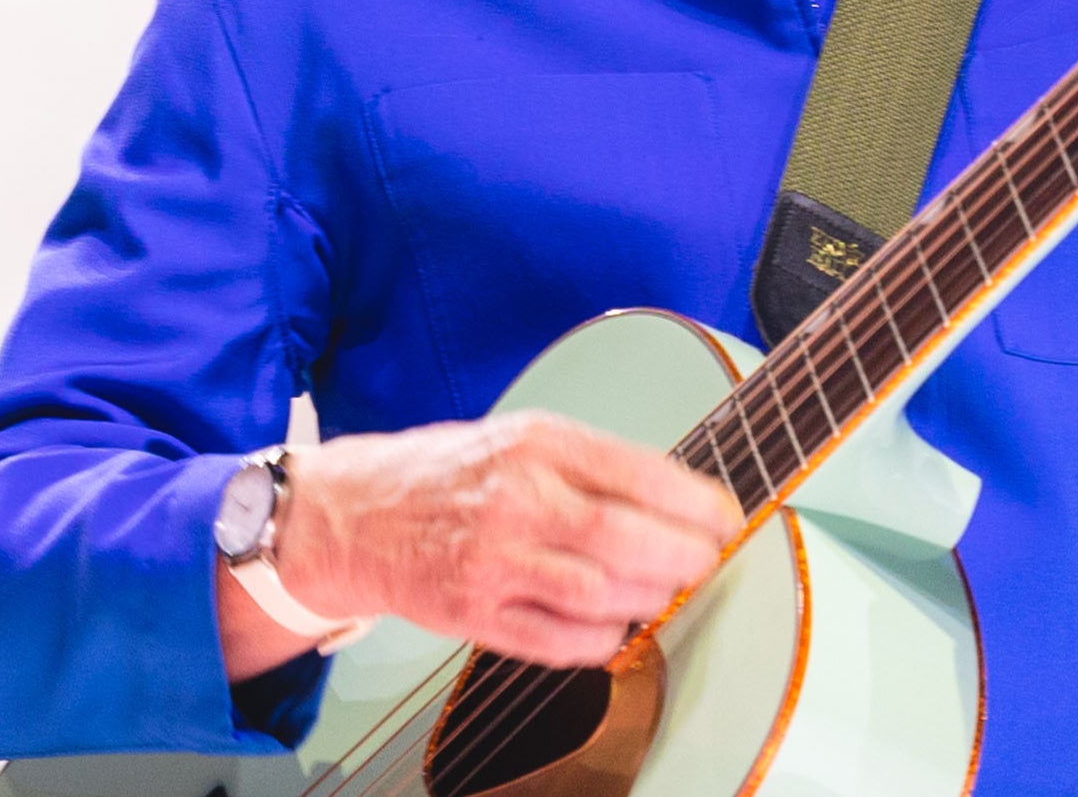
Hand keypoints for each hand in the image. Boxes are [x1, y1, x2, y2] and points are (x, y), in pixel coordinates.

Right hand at [220, 411, 742, 679]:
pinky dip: (601, 642)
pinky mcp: (473, 614)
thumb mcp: (520, 436)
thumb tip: (675, 497)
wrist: (351, 515)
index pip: (636, 472)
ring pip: (598, 595)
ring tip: (665, 592)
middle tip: (707, 561)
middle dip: (684, 557)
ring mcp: (492, 562)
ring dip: (648, 600)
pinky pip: (557, 642)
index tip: (726, 516)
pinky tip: (616, 628)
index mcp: (533, 443)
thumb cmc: (446, 473)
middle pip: (624, 539)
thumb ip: (590, 463)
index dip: (694, 502)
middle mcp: (514, 500)